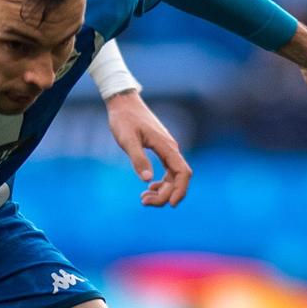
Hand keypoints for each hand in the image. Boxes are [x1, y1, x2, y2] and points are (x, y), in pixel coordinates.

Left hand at [104, 88, 191, 207]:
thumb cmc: (124, 119)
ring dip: (162, 191)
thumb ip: (138, 159)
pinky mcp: (161, 149)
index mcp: (167, 146)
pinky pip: (168, 171)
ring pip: (173, 176)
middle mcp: (171, 149)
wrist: (124, 103)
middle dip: (165, 195)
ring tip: (143, 199)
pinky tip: (148, 188)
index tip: (170, 204)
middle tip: (144, 202)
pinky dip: (161, 182)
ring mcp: (167, 149)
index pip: (182, 172)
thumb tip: (147, 180)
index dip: (180, 190)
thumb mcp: (128, 140)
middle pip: (178, 178)